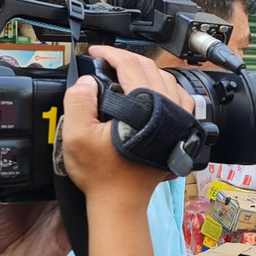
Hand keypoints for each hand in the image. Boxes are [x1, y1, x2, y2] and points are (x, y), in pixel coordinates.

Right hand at [58, 45, 194, 200]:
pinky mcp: (179, 131)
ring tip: (122, 72)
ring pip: (166, 80)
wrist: (121, 202)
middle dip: (125, 59)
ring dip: (144, 70)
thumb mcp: (76, 136)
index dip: (110, 54)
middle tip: (104, 60)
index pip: (130, 65)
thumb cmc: (102, 175)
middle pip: (150, 68)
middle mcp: (168, 110)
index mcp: (145, 107)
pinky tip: (149, 91)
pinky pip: (178, 97)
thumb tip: (88, 80)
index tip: (95, 53)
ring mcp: (178, 121)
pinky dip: (163, 87)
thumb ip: (79, 101)